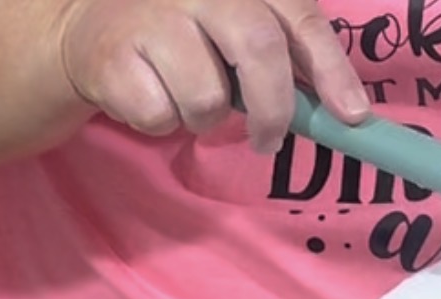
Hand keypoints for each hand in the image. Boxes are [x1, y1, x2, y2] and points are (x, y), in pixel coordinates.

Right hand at [56, 0, 368, 152]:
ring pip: (207, 96)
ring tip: (188, 99)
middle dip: (274, 109)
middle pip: (258, 48)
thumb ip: (285, 53)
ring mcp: (152, 15)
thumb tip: (344, 110)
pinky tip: (151, 95)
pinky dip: (163, 122)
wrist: (88, 24)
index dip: (331, 68)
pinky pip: (161, 115)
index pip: (299, 17)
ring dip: (206, 118)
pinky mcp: (112, 55)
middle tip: (269, 141)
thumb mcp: (237, 24)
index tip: (352, 115)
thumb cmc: (184, 31)